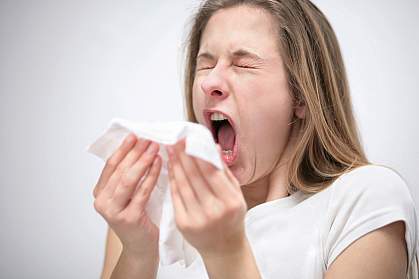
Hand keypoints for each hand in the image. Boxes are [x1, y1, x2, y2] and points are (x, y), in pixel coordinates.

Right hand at [92, 133, 161, 256]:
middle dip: (134, 152)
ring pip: (128, 180)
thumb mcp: (128, 195)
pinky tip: (159, 164)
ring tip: (154, 148)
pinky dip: (151, 176)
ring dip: (142, 161)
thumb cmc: (138, 218)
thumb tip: (140, 147)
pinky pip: (142, 192)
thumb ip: (127, 176)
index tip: (134, 136)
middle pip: (120, 170)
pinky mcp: (129, 218)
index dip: (123, 149)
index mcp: (100, 193)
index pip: (110, 166)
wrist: (141, 246)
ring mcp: (114, 211)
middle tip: (148, 139)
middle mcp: (102, 202)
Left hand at [165, 139, 247, 256]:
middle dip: (183, 156)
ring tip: (171, 151)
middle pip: (194, 177)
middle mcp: (214, 211)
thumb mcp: (236, 194)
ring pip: (183, 185)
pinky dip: (172, 180)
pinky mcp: (183, 224)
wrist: (224, 248)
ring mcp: (197, 219)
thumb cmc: (231, 217)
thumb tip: (212, 146)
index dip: (198, 154)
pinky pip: (176, 197)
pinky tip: (171, 168)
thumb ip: (224, 171)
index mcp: (230, 202)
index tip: (188, 140)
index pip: (211, 172)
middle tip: (175, 140)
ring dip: (175, 165)